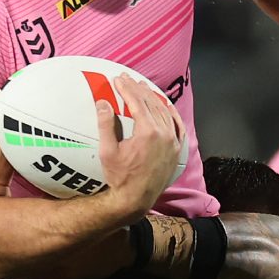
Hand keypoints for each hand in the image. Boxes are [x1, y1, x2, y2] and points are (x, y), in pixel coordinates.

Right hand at [96, 75, 184, 214]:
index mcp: (148, 132)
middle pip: (151, 104)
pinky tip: (165, 105)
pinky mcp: (176, 149)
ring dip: (152, 98)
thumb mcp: (107, 151)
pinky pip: (177, 125)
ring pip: (164, 112)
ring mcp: (173, 142)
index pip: (137, 102)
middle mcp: (165, 134)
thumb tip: (102, 102)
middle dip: (138, 89)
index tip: (118, 79)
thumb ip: (105, 124)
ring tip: (142, 88)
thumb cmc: (119, 177)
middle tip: (127, 79)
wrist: (136, 199)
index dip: (126, 88)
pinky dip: (170, 112)